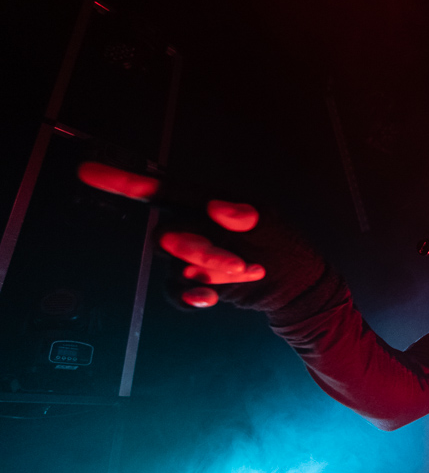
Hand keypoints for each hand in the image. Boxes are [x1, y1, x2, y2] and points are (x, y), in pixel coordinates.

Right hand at [78, 162, 326, 311]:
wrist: (295, 287)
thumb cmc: (284, 247)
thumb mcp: (273, 227)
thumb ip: (247, 216)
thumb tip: (218, 207)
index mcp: (207, 202)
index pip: (162, 190)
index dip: (124, 182)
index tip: (88, 172)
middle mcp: (193, 225)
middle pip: (168, 234)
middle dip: (201, 250)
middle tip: (240, 264)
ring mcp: (190, 256)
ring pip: (176, 265)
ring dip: (210, 273)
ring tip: (248, 273)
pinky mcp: (193, 283)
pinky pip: (176, 291)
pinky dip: (192, 296)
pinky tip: (209, 299)